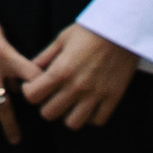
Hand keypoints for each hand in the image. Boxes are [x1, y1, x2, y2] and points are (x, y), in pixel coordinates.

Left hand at [22, 24, 143, 130]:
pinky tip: (88, 105)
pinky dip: (90, 117)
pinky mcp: (113, 98)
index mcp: (61, 70)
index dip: (29, 91)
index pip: (32, 96)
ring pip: (72, 123)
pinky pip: (97, 121)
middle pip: (48, 114)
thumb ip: (44, 57)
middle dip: (46, 105)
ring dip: (68, 115)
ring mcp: (96, 95)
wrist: (123, 28)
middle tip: (52, 95)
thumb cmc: (90, 30)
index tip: (34, 86)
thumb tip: (30, 70)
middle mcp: (76, 86)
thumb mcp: (61, 39)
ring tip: (70, 103)